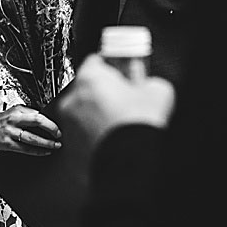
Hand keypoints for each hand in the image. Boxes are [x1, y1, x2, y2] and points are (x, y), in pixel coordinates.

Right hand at [0, 104, 61, 155]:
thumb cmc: (0, 120)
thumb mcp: (14, 111)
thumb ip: (28, 113)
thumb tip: (44, 118)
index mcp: (18, 110)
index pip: (38, 114)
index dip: (50, 122)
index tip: (57, 128)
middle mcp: (15, 120)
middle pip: (37, 121)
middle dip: (51, 129)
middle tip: (59, 135)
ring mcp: (11, 132)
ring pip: (32, 137)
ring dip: (46, 143)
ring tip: (55, 146)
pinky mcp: (7, 143)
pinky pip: (24, 149)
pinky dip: (36, 151)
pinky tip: (43, 152)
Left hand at [56, 55, 175, 153]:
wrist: (130, 165)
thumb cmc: (139, 126)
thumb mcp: (157, 90)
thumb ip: (148, 81)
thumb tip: (148, 84)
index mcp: (89, 79)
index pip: (96, 61)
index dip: (113, 67)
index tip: (123, 74)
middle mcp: (72, 102)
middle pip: (87, 91)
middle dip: (104, 95)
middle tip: (126, 104)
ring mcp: (69, 129)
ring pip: (83, 117)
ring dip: (98, 119)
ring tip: (122, 128)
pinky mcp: (70, 153)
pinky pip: (83, 141)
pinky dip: (96, 141)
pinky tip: (114, 144)